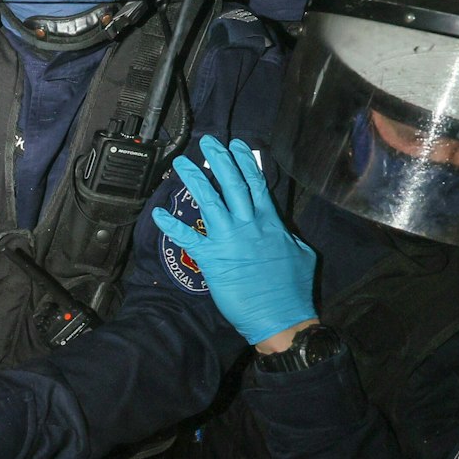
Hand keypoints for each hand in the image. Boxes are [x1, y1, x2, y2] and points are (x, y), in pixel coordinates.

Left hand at [151, 135, 317, 345]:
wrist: (281, 316)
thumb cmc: (293, 289)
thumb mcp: (301, 253)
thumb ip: (287, 235)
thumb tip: (281, 228)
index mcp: (270, 222)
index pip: (256, 184)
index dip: (245, 162)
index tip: (237, 145)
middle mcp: (248, 225)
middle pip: (232, 184)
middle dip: (219, 160)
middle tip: (207, 142)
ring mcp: (228, 239)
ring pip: (209, 201)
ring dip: (194, 180)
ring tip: (181, 163)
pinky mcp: (211, 258)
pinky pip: (188, 238)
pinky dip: (172, 226)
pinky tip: (158, 214)